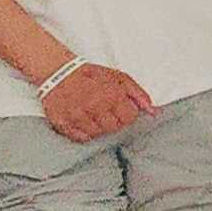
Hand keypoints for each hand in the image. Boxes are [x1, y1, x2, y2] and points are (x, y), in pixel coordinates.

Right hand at [39, 61, 153, 144]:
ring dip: (99, 127)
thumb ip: (139, 95)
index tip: (120, 109)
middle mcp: (95, 106)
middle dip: (113, 121)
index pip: (129, 118)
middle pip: (115, 128)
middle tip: (105, 111)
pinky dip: (84, 132)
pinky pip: (81, 138)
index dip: (126, 114)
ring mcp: (78, 116)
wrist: (58, 73)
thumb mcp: (119, 78)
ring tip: (93, 114)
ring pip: (98, 134)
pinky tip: (83, 120)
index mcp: (111, 95)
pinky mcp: (63, 123)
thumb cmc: (91, 75)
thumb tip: (154, 112)